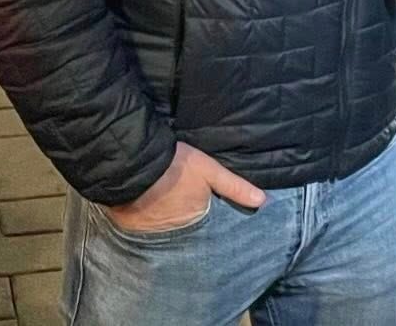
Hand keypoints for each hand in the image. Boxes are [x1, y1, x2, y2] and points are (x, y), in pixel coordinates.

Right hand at [102, 141, 264, 232]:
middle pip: (185, 227)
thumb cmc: (176, 165)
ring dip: (166, 219)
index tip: (207, 212)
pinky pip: (143, 225)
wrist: (134, 164)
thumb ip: (234, 186)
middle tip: (185, 207)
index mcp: (195, 219)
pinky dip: (147, 217)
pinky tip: (148, 205)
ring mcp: (152, 230)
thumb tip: (263, 201)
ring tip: (167, 206)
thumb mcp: (209, 170)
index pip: (206, 225)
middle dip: (186, 220)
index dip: (206, 217)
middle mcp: (175, 230)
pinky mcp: (132, 225)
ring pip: (164, 227)